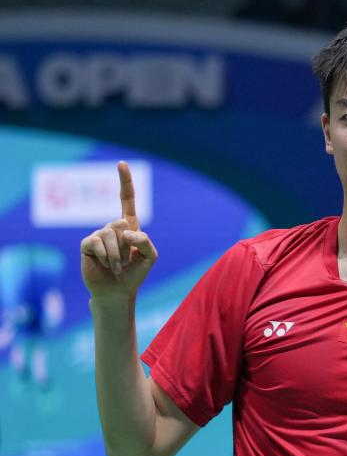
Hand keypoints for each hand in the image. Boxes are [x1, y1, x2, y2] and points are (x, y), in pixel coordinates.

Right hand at [80, 161, 157, 300]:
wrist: (118, 291)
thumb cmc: (135, 273)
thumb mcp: (150, 256)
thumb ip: (145, 240)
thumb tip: (126, 231)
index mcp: (129, 226)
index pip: (127, 200)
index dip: (125, 182)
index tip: (121, 163)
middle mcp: (112, 227)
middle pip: (121, 222)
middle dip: (127, 245)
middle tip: (125, 260)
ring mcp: (98, 235)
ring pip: (111, 234)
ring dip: (117, 255)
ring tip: (116, 266)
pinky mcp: (87, 244)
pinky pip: (97, 242)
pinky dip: (106, 256)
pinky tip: (105, 265)